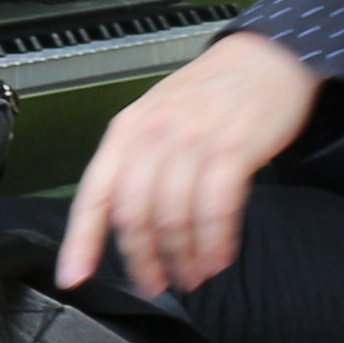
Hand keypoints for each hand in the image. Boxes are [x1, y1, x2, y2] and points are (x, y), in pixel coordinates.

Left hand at [54, 32, 319, 298]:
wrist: (269, 57)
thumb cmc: (212, 95)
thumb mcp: (159, 118)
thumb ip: (137, 165)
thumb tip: (121, 225)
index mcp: (127, 129)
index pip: (94, 194)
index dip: (80, 241)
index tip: (74, 277)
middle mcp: (153, 132)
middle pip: (134, 214)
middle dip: (143, 260)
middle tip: (155, 284)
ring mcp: (193, 138)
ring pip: (174, 217)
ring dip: (183, 258)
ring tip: (192, 276)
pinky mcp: (233, 147)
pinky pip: (216, 208)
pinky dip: (215, 242)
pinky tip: (219, 258)